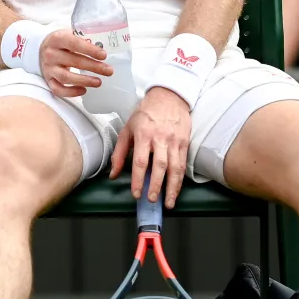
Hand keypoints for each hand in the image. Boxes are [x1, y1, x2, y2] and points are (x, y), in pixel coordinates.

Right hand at [37, 29, 112, 97]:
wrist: (40, 48)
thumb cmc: (61, 42)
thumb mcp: (69, 33)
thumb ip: (83, 38)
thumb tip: (103, 45)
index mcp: (57, 39)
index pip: (74, 44)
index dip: (90, 50)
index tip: (103, 55)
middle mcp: (51, 54)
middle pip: (74, 61)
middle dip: (93, 67)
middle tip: (108, 70)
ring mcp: (48, 68)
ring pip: (66, 77)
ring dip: (84, 81)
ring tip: (98, 82)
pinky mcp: (48, 80)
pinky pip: (58, 89)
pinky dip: (71, 92)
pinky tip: (83, 90)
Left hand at [110, 88, 191, 208]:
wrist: (169, 96)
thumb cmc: (146, 113)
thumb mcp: (128, 128)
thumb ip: (120, 152)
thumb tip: (113, 174)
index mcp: (143, 134)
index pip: (140, 161)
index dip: (138, 179)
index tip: (136, 193)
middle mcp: (160, 138)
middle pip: (159, 166)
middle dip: (155, 186)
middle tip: (151, 200)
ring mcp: (175, 141)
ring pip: (174, 167)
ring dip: (172, 187)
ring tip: (168, 202)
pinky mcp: (185, 142)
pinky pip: (183, 164)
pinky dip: (180, 179)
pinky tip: (176, 189)